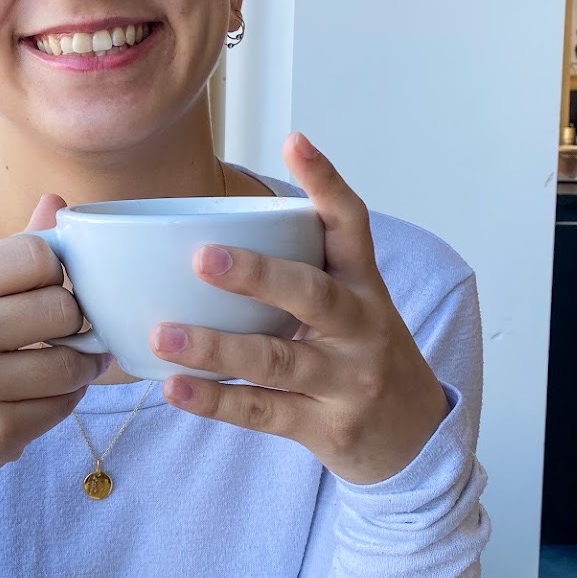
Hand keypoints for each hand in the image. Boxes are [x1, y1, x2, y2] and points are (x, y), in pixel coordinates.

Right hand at [0, 192, 106, 487]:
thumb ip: (12, 253)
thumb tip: (58, 201)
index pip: (36, 254)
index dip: (56, 271)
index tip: (48, 288)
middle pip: (62, 307)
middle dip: (75, 320)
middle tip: (65, 330)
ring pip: (71, 362)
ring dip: (82, 364)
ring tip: (69, 362)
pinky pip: (64, 405)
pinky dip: (66, 399)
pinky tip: (46, 395)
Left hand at [151, 133, 449, 485]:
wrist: (413, 436)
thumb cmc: (360, 352)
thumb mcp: (351, 302)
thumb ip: (300, 267)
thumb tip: (208, 229)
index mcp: (363, 285)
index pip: (351, 224)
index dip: (325, 182)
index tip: (294, 141)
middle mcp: (360, 328)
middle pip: (313, 295)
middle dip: (258, 275)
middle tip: (203, 258)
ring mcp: (345, 381)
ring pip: (277, 360)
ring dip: (216, 347)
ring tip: (163, 334)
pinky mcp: (324, 427)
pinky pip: (263, 412)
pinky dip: (216, 401)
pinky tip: (175, 388)